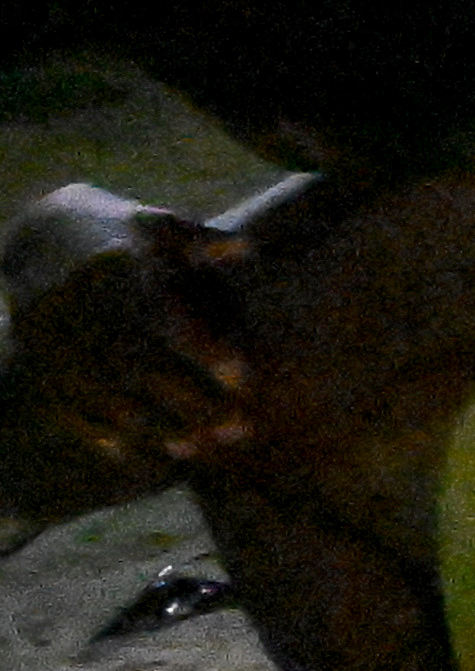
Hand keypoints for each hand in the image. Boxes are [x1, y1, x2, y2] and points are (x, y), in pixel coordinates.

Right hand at [2, 198, 257, 478]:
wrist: (34, 234)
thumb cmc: (114, 227)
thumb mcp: (154, 219)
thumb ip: (200, 236)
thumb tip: (245, 250)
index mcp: (116, 272)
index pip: (167, 319)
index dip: (206, 350)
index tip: (243, 377)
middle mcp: (81, 309)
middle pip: (143, 368)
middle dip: (192, 402)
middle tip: (239, 428)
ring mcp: (54, 338)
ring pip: (106, 395)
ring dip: (153, 427)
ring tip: (197, 448)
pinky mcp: (36, 360)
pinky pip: (66, 404)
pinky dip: (99, 432)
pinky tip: (133, 451)